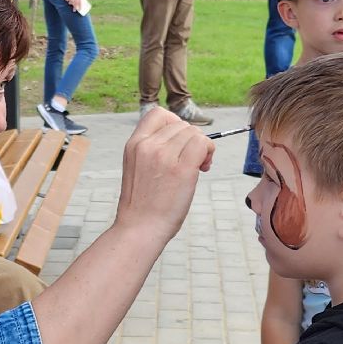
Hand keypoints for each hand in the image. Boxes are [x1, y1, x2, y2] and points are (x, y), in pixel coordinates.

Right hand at [116, 108, 213, 240]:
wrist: (139, 229)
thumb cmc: (142, 204)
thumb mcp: (136, 167)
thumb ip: (152, 149)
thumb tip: (182, 137)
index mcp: (134, 144)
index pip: (159, 114)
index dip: (174, 124)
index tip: (177, 144)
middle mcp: (147, 145)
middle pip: (181, 125)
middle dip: (191, 140)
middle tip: (191, 162)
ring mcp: (164, 156)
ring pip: (195, 133)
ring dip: (202, 147)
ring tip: (197, 167)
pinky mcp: (181, 169)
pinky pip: (203, 144)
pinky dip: (209, 152)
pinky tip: (203, 168)